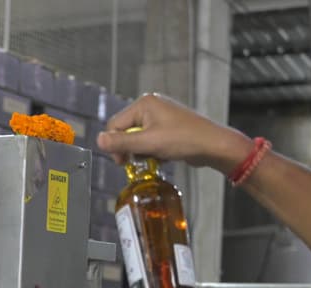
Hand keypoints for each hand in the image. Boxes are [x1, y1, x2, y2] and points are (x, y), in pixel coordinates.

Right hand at [96, 93, 251, 174]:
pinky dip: (151, 149)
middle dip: (129, 148)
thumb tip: (97, 140)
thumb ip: (121, 142)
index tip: (123, 161)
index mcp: (144, 104)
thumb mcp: (148, 143)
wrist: (213, 145)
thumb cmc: (184, 140)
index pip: (115, 125)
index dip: (115, 145)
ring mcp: (159, 115)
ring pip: (136, 137)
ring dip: (141, 150)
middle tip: (138, 161)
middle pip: (124, 130)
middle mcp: (150, 105)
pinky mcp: (166, 126)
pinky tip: (161, 154)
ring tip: (155, 156)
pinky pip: (148, 139)